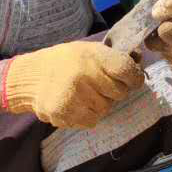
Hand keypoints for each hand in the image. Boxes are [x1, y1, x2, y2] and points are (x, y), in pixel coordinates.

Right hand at [2, 42, 144, 128]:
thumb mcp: (88, 50)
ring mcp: (74, 97)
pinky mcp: (65, 114)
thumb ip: (112, 57)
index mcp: (92, 56)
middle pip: (120, 93)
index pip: (127, 70)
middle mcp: (84, 76)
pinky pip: (92, 121)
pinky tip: (76, 104)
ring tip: (85, 94)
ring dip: (101, 104)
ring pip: (106, 109)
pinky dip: (88, 115)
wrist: (30, 77)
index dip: (134, 77)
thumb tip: (140, 59)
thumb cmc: (65, 61)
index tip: (132, 79)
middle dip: (115, 91)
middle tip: (100, 85)